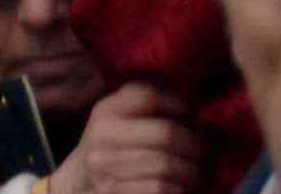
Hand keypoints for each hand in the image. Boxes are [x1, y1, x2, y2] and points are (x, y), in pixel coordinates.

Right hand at [49, 88, 205, 193]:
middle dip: (194, 142)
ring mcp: (103, 167)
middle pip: (165, 133)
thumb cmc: (112, 145)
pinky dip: (177, 188)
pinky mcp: (110, 192)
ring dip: (190, 169)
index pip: (151, 96)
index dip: (181, 104)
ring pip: (164, 164)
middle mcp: (102, 136)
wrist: (75, 184)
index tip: (194, 114)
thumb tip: (198, 102)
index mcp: (107, 110)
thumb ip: (150, 102)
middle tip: (205, 149)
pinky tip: (181, 186)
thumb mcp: (121, 117)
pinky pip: (157, 188)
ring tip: (197, 170)